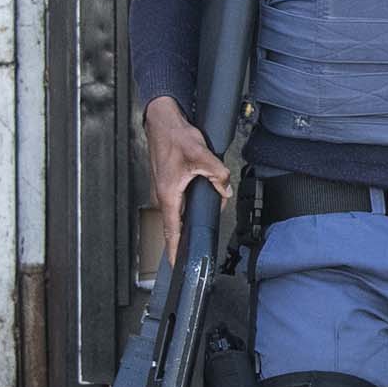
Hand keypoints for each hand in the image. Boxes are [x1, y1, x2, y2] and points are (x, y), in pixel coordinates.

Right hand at [145, 97, 231, 262]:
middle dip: (186, 235)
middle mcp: (164, 195)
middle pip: (176, 224)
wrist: (163, 121)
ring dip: (188, 218)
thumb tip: (224, 189)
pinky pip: (178, 201)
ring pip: (178, 211)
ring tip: (200, 219)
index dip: (173, 250)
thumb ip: (218, 175)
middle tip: (194, 245)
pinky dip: (187, 206)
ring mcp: (164, 188)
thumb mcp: (202, 156)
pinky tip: (196, 201)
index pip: (172, 231)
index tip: (175, 266)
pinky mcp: (168, 181)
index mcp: (169, 194)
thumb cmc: (175, 137)